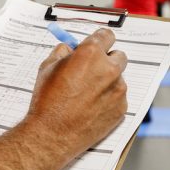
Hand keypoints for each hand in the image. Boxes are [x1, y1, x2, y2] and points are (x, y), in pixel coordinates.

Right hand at [24, 29, 127, 156]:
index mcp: (91, 54)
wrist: (52, 134)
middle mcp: (109, 69)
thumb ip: (63, 52)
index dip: (100, 40)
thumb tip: (71, 48)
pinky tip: (92, 106)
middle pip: (118, 55)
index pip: (106, 35)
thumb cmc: (48, 102)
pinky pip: (118, 97)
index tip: (98, 44)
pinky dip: (109, 99)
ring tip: (87, 94)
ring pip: (118, 78)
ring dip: (107, 81)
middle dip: (107, 60)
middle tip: (93, 70)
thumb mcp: (48, 67)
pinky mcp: (121, 108)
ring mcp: (118, 90)